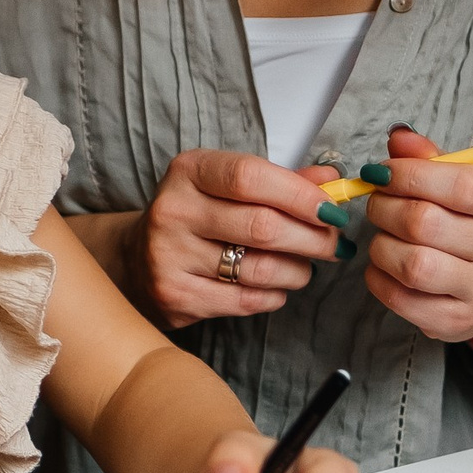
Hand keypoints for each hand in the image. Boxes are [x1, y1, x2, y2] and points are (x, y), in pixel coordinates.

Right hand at [133, 149, 350, 327]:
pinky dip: (274, 296)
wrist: (138, 260)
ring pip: (259, 269)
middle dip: (312, 239)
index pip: (251, 177)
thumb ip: (280, 182)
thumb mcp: (228, 187)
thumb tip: (331, 182)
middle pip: (262, 227)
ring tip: (305, 268)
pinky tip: (277, 287)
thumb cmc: (198, 216)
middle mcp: (174, 210)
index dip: (299, 195)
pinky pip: (246, 301)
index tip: (332, 211)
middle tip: (335, 244)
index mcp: (190, 171)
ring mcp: (170, 256)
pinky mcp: (175, 296)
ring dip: (298, 271)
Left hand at [361, 128, 472, 343]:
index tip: (384, 172)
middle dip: (385, 208)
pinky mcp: (456, 322)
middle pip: (425, 224)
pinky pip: (401, 299)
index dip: (413, 175)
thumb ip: (431, 158)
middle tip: (377, 202)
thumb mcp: (466, 182)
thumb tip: (398, 138)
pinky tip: (384, 265)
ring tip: (382, 235)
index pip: (463, 186)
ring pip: (412, 265)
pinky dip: (379, 278)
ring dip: (381, 245)